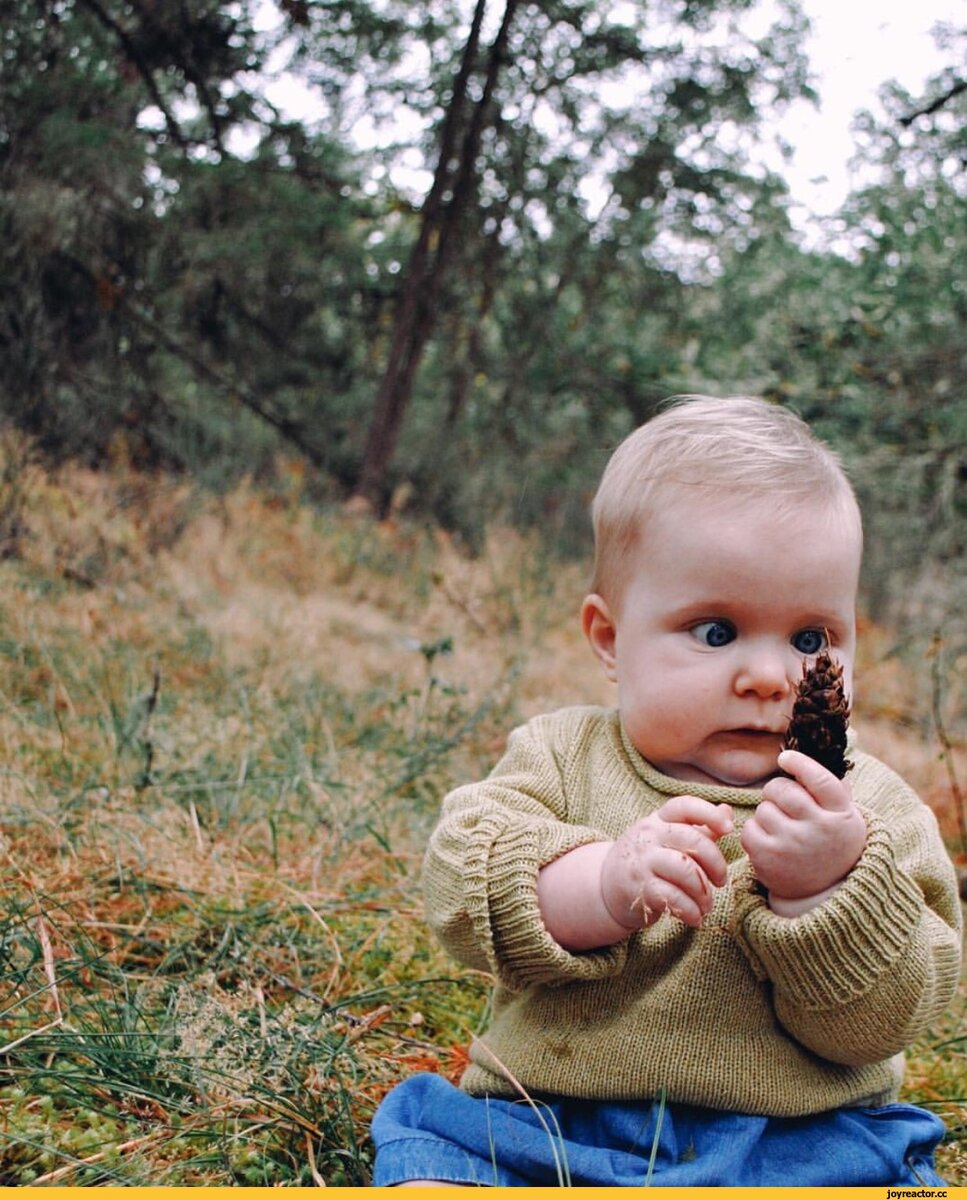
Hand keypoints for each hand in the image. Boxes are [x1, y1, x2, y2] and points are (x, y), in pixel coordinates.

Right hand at [601, 796, 733, 929]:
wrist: (605, 887)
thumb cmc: (647, 860)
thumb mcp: (667, 839)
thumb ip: (699, 828)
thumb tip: (727, 812)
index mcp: (658, 820)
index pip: (685, 806)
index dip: (709, 814)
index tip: (729, 828)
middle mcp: (649, 836)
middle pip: (692, 840)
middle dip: (716, 864)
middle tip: (721, 882)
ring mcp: (643, 861)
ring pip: (686, 870)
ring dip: (704, 892)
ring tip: (706, 905)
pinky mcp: (640, 887)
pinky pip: (674, 897)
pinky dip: (690, 911)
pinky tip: (694, 917)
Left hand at [740, 749, 866, 914]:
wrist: (825, 890)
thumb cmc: (831, 839)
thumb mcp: (844, 814)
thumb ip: (833, 784)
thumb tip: (829, 742)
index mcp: (841, 814)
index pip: (820, 779)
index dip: (800, 764)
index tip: (785, 758)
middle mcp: (819, 830)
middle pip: (782, 790)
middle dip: (777, 791)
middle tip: (785, 802)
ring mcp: (793, 846)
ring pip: (763, 809)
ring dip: (768, 813)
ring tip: (783, 827)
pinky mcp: (769, 860)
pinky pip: (749, 829)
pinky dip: (755, 832)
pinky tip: (771, 841)